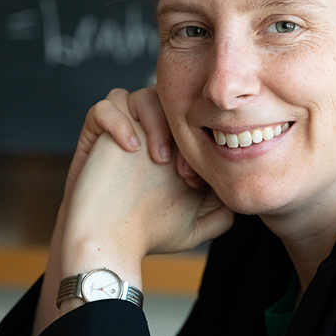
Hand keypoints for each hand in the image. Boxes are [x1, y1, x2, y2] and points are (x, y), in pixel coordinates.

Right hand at [32, 88, 231, 335]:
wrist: (106, 241)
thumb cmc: (149, 232)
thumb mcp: (196, 225)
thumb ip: (223, 213)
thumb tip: (239, 194)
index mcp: (175, 146)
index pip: (193, 120)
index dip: (199, 143)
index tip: (195, 182)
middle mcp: (150, 133)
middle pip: (170, 100)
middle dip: (179, 130)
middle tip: (180, 170)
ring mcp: (123, 130)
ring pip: (140, 95)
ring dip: (153, 121)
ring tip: (157, 158)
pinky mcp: (96, 133)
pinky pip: (105, 106)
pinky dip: (118, 120)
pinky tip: (129, 148)